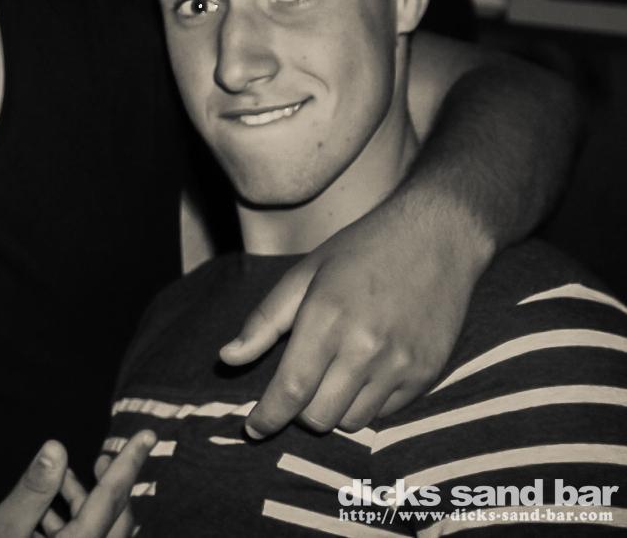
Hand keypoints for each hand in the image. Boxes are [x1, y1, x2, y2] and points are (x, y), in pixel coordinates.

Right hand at [0, 432, 152, 537]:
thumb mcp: (6, 529)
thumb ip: (34, 490)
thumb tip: (56, 448)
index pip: (112, 496)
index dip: (130, 462)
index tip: (149, 435)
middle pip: (117, 515)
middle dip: (110, 482)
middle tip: (101, 456)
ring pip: (104, 530)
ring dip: (88, 502)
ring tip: (62, 482)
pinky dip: (77, 521)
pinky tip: (49, 514)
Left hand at [223, 197, 479, 436]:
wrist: (437, 236)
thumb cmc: (361, 251)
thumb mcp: (303, 274)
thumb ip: (264, 321)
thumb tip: (228, 358)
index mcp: (328, 321)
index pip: (291, 390)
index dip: (268, 416)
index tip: (254, 428)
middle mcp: (366, 349)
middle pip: (319, 416)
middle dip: (298, 412)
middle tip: (298, 389)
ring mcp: (400, 365)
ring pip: (351, 421)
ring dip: (333, 409)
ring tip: (332, 376)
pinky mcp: (427, 374)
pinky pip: (386, 413)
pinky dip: (367, 403)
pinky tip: (364, 373)